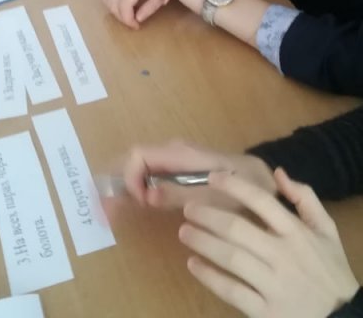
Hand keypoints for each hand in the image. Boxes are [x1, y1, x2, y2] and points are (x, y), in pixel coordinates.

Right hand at [102, 0, 167, 28]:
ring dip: (115, 11)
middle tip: (133, 22)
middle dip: (121, 18)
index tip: (136, 26)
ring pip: (107, 0)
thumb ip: (151, 6)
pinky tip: (123, 6)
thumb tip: (137, 19)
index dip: (127, 19)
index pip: (124, 5)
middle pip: (113, 4)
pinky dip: (111, 3)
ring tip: (128, 14)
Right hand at [115, 140, 275, 209]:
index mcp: (178, 154)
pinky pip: (148, 175)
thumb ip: (178, 194)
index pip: (138, 155)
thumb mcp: (212, 196)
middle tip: (103, 208)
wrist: (259, 180)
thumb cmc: (239, 187)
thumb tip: (147, 195)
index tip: (135, 201)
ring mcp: (173, 161)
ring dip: (121, 186)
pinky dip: (134, 189)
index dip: (129, 177)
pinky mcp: (176, 172)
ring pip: (138, 168)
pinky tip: (128, 206)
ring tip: (108, 210)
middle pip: (133, 160)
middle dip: (115, 181)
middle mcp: (171, 153)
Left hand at [180, 169, 359, 317]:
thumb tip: (278, 173)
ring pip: (231, 259)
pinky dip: (210, 277)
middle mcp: (284, 255)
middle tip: (188, 208)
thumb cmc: (330, 269)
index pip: (262, 201)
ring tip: (185, 232)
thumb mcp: (327, 229)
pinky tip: (193, 264)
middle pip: (238, 229)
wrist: (343, 316)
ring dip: (203, 243)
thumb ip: (306, 198)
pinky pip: (232, 291)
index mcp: (297, 232)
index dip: (234, 186)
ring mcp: (274, 284)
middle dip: (208, 216)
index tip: (212, 177)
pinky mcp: (265, 311)